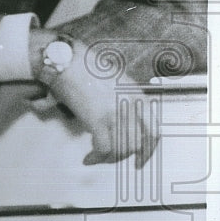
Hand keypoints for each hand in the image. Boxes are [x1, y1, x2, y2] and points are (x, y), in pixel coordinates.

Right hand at [47, 39, 158, 167]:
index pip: (154, 130)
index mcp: (136, 96)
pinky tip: (89, 158)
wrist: (65, 60)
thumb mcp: (114, 79)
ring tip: (97, 157)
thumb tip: (121, 119)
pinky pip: (103, 148)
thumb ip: (124, 99)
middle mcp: (130, 105)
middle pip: (138, 143)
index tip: (140, 160)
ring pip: (122, 148)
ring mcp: (115, 112)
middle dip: (124, 156)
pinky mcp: (97, 119)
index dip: (148, 150)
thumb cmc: (83, 66)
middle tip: (112, 159)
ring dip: (110, 158)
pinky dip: (96, 157)